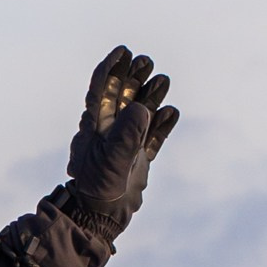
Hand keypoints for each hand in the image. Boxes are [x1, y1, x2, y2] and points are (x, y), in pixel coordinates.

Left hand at [62, 45, 177, 233]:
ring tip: (163, 80)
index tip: (124, 51)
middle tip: (147, 61)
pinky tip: (171, 112)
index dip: (111, 68)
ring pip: (140, 111)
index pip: (100, 88)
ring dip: (150, 95)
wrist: (102, 215)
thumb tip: (142, 108)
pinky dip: (162, 124)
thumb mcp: (111, 158)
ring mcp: (125, 143)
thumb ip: (126, 133)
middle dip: (133, 76)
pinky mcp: (138, 158)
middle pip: (121, 94)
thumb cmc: (100, 186)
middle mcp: (109, 130)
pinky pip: (152, 136)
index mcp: (94, 125)